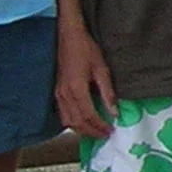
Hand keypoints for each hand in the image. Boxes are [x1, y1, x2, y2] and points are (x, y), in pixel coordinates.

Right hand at [55, 23, 117, 138]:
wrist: (66, 36)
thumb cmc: (86, 49)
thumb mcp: (101, 69)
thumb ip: (107, 92)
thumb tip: (115, 113)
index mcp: (76, 90)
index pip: (89, 116)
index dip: (100, 126)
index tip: (110, 131)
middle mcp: (64, 95)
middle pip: (77, 122)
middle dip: (91, 132)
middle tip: (104, 135)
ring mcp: (58, 94)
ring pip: (68, 121)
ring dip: (81, 130)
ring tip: (95, 131)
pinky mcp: (56, 91)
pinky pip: (62, 113)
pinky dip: (72, 122)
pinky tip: (81, 122)